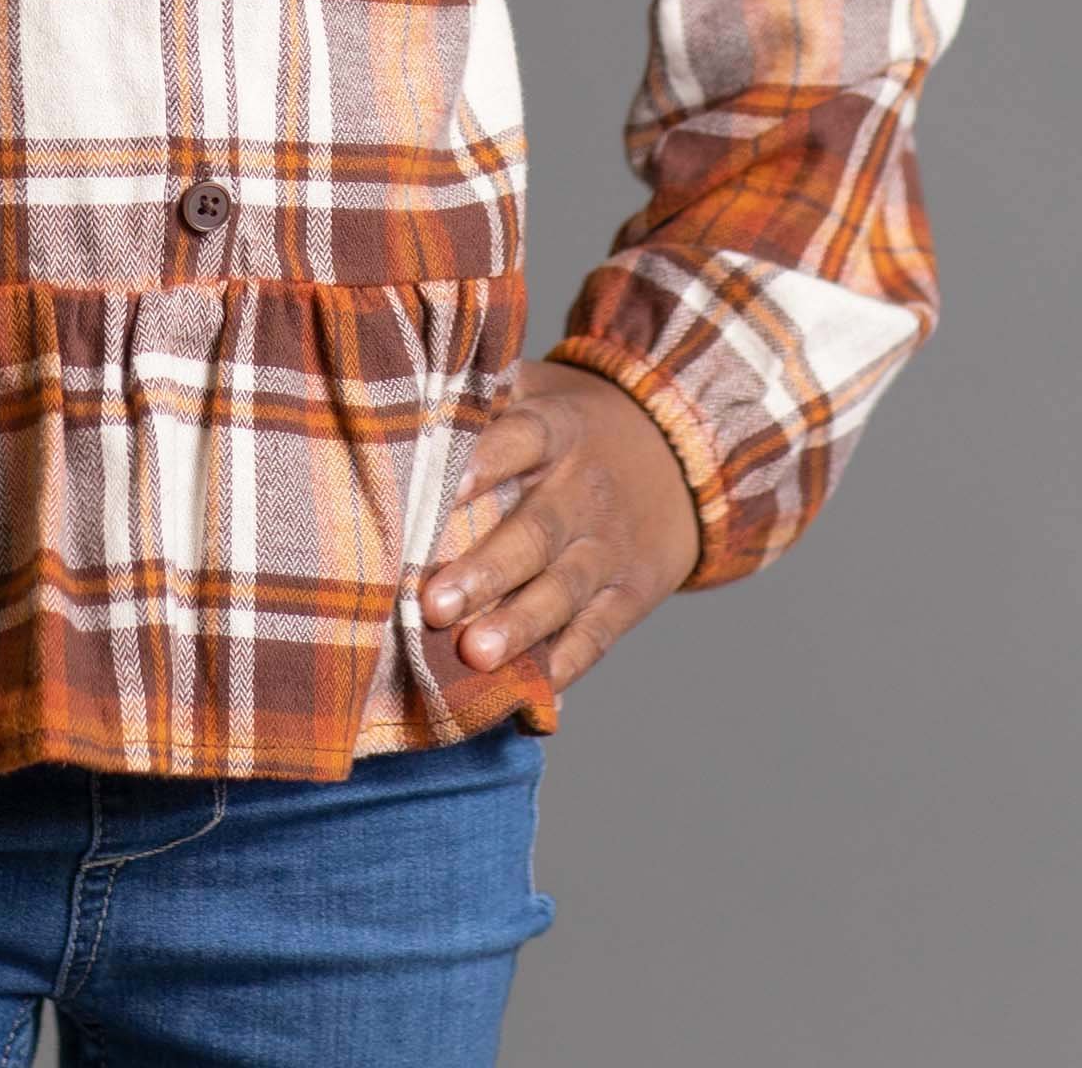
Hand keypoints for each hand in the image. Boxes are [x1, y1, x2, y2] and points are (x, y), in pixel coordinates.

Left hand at [422, 358, 701, 701]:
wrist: (680, 448)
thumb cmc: (574, 420)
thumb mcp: (540, 387)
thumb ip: (480, 391)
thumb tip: (401, 384)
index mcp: (556, 429)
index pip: (518, 440)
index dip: (481, 464)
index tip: (438, 490)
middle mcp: (585, 490)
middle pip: (535, 531)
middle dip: (485, 571)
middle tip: (435, 604)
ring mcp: (610, 547)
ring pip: (563, 591)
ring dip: (519, 626)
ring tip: (475, 656)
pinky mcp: (631, 593)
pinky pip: (597, 634)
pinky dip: (565, 667)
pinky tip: (533, 698)